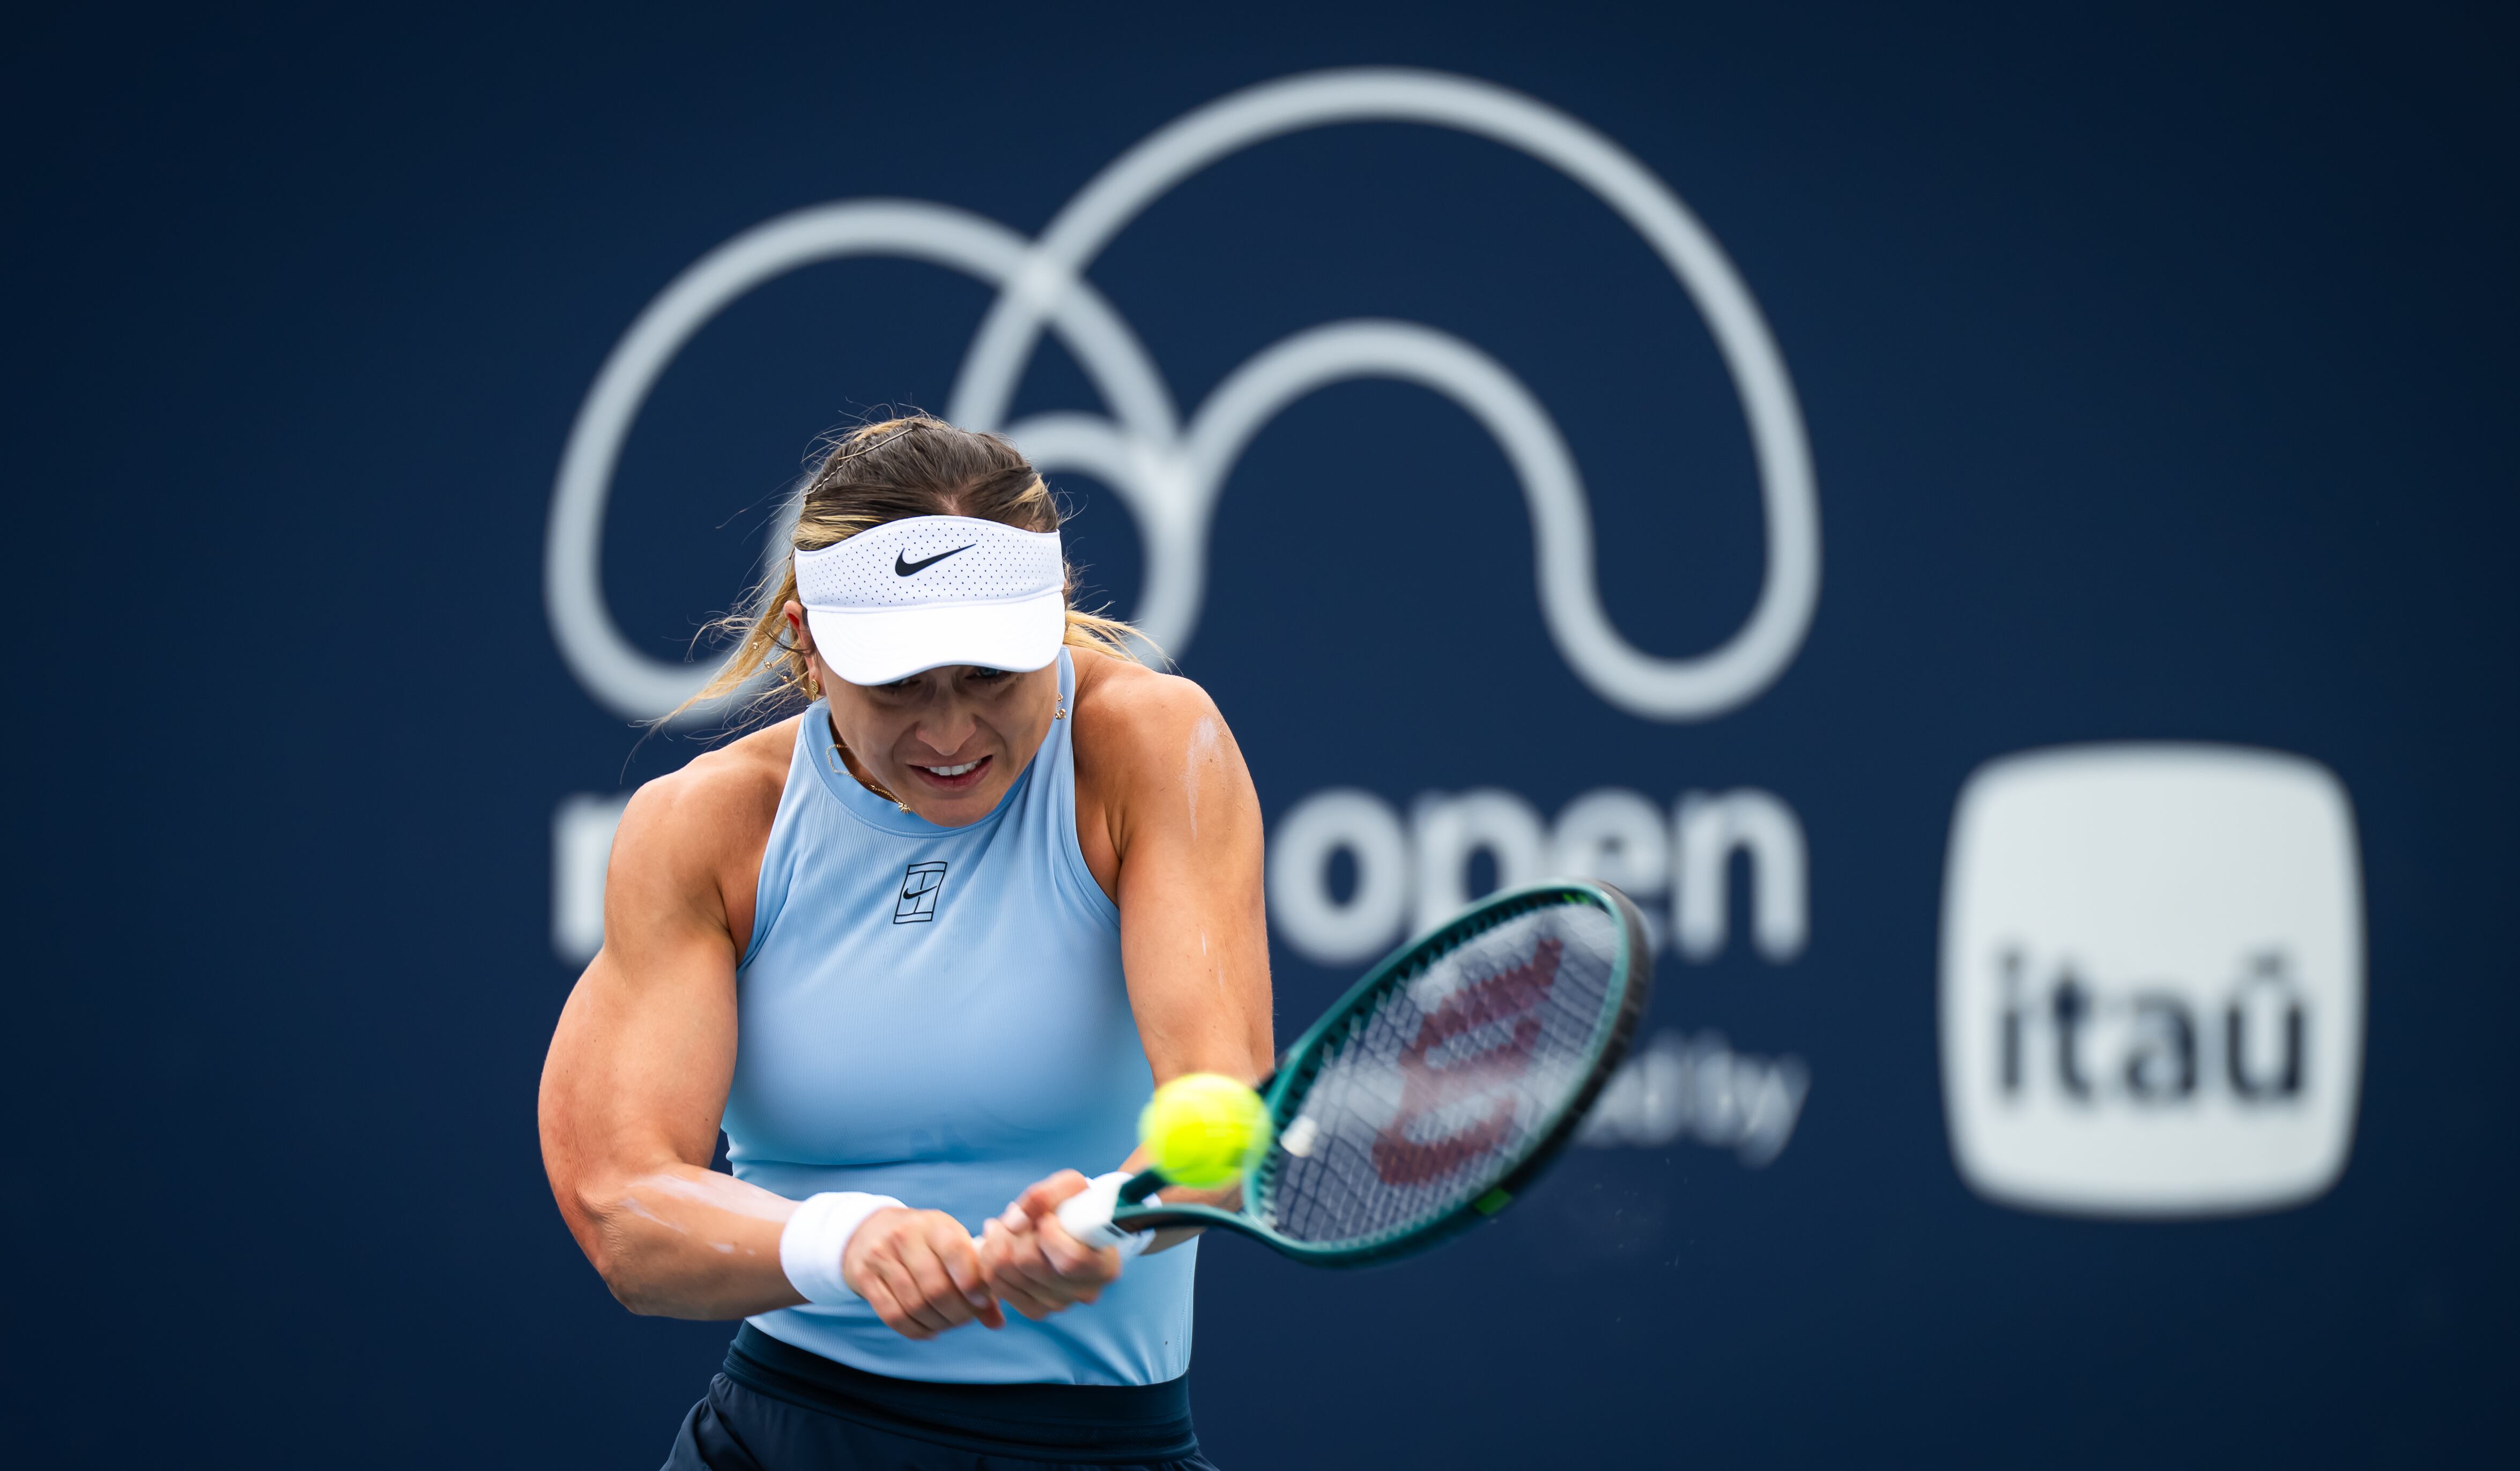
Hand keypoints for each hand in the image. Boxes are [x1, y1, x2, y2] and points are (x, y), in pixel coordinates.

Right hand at [841, 1207, 1004, 1338]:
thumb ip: (977, 1279)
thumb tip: (997, 1323)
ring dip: (938, 1324)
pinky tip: (928, 1330)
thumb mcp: (952, 1245)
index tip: (981, 1301)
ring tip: (948, 1323)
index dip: (972, 1282)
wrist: (871, 1229)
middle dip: (957, 1313)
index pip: (956, 1251)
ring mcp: (881, 1256)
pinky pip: (892, 1315)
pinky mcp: (864, 1277)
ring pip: (914, 1305)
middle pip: (935, 1288)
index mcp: (935, 1225)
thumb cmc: (926, 1242)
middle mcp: (905, 1237)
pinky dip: (915, 1330)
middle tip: (966, 1319)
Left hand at [978, 1169, 1123, 1320]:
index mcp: (1104, 1265)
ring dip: (995, 1246)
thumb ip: (1045, 1197)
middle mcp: (1085, 1291)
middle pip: (1031, 1266)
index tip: (1047, 1217)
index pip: (1071, 1260)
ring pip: (1010, 1278)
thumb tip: (1014, 1223)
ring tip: (999, 1226)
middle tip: (1011, 1214)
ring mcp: (1060, 1304)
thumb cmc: (1079, 1204)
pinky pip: (1002, 1290)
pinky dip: (991, 1266)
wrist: (1079, 1225)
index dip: (1049, 1235)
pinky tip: (997, 1245)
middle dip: (1012, 1235)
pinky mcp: (1037, 1310)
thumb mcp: (1072, 1187)